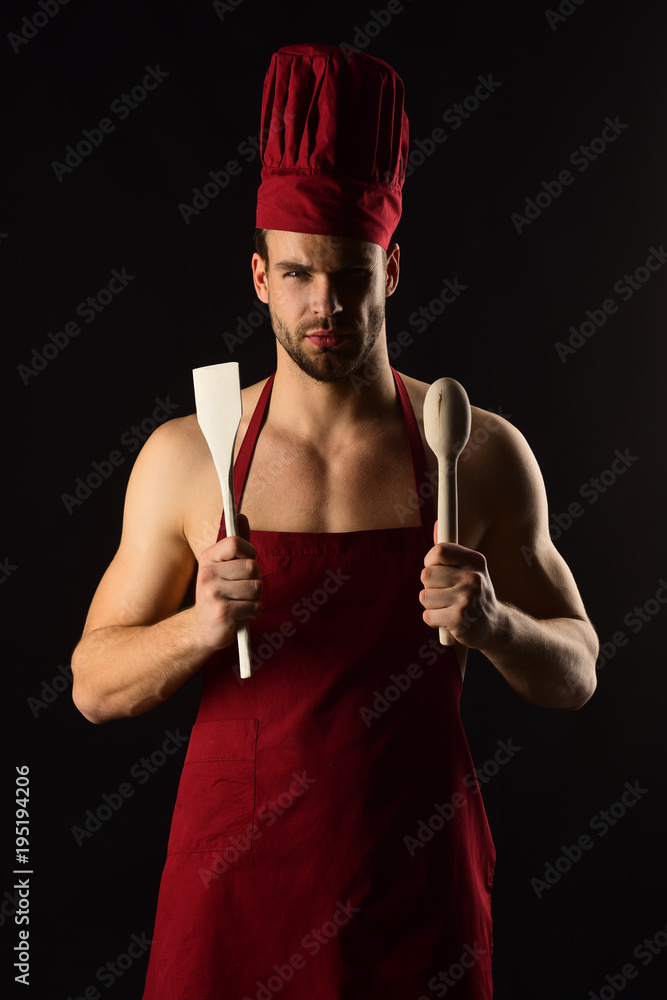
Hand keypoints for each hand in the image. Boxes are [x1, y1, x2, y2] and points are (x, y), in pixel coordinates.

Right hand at [193, 513, 261, 651]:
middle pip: (252, 566)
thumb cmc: (219, 594)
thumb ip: (236, 544)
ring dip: (255, 597)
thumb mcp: (223, 567)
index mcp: (207, 559)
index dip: (249, 552)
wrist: (200, 629)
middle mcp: (207, 574)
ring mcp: (214, 594)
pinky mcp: (223, 613)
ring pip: (257, 587)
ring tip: (241, 602)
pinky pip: (255, 606)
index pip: (235, 542)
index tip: (246, 561)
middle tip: (241, 590)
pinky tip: (241, 614)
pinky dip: (254, 611)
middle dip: (254, 579)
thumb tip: (241, 515)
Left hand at [419, 527, 501, 648]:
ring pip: (424, 596)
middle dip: (430, 586)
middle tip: (445, 592)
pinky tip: (448, 619)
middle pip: (426, 574)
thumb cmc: (474, 593)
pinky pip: (427, 615)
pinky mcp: (459, 620)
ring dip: (431, 604)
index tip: (436, 568)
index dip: (430, 560)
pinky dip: (433, 619)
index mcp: (475, 561)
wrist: (494, 626)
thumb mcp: (470, 569)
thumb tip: (437, 524)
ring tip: (448, 605)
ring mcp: (466, 599)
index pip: (439, 550)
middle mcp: (473, 578)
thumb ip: (450, 552)